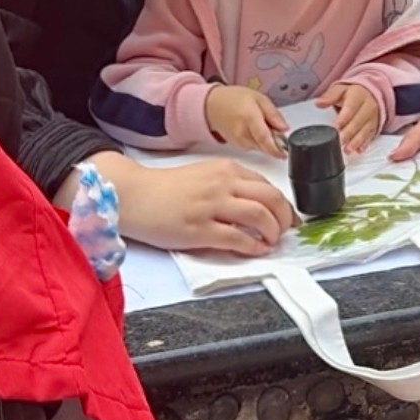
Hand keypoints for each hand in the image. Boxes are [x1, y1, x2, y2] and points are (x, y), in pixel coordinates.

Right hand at [100, 152, 297, 254]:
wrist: (131, 195)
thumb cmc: (165, 188)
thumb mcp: (204, 175)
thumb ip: (230, 185)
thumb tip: (257, 204)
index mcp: (226, 170)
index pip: (268, 186)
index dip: (283, 205)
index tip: (287, 217)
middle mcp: (222, 184)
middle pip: (272, 199)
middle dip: (285, 218)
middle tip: (285, 231)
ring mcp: (211, 206)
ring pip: (260, 217)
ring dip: (273, 232)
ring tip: (272, 241)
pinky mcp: (199, 229)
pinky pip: (237, 239)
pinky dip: (253, 246)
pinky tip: (256, 250)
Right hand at [205, 84, 287, 156]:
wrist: (213, 105)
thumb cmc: (234, 99)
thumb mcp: (260, 99)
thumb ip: (274, 114)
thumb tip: (285, 128)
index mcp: (250, 118)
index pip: (265, 139)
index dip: (277, 148)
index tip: (286, 153)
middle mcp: (242, 133)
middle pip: (265, 146)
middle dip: (275, 142)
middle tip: (275, 129)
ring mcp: (238, 141)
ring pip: (260, 148)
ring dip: (266, 141)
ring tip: (261, 125)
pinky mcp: (236, 146)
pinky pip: (253, 147)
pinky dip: (258, 142)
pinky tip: (254, 130)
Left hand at [317, 83, 383, 152]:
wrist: (369, 94)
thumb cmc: (352, 94)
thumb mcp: (340, 90)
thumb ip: (330, 96)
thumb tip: (319, 103)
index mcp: (358, 96)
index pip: (351, 107)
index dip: (344, 117)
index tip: (337, 126)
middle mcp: (368, 107)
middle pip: (359, 121)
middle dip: (349, 133)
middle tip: (340, 141)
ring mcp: (373, 118)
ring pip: (365, 131)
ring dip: (356, 141)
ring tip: (347, 150)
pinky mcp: (375, 127)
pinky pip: (371, 136)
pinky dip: (364, 144)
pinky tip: (358, 150)